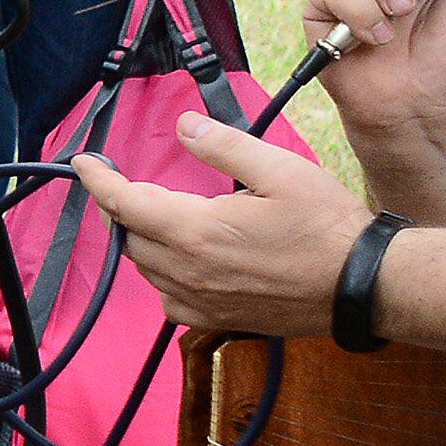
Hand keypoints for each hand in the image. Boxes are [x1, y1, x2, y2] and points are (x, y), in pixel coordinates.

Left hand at [69, 114, 364, 340]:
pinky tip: (181, 260)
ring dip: (141, 242)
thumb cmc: (328, 227)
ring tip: (152, 216)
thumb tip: (184, 125)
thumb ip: (224, 147)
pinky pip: (170, 299)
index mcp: (197, 232)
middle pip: (130, 239)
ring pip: (147, 270)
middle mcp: (190, 272)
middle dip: (120, 209)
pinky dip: (163, 275)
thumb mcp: (280, 171)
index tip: (82, 163)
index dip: (98, 181)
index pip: (124, 204)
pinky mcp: (219, 319)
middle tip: (123, 185)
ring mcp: (203, 302)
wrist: (363, 286)